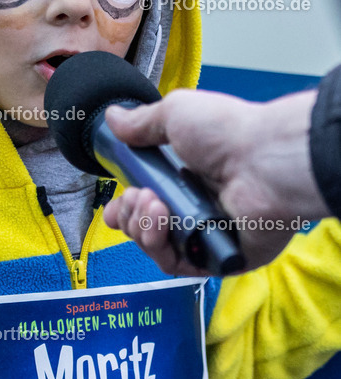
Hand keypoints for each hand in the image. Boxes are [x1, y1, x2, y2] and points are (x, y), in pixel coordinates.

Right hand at [102, 88, 327, 272]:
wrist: (265, 162)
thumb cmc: (229, 134)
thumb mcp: (175, 114)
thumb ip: (141, 122)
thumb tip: (113, 119)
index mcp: (188, 177)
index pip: (146, 202)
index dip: (125, 206)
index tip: (116, 201)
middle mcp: (197, 208)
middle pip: (144, 227)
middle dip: (129, 214)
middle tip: (138, 197)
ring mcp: (207, 235)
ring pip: (156, 247)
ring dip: (141, 226)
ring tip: (153, 204)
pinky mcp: (218, 259)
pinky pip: (176, 264)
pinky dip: (160, 245)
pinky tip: (161, 221)